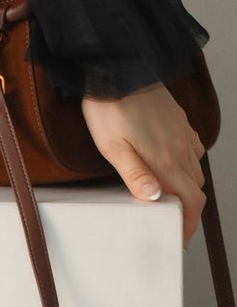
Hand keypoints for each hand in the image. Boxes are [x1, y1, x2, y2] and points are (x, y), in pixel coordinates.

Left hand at [80, 84, 207, 250]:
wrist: (116, 69)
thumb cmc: (109, 107)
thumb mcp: (112, 146)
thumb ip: (135, 174)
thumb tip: (155, 199)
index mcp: (165, 160)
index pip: (192, 201)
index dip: (190, 224)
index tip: (181, 237)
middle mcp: (179, 149)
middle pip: (197, 188)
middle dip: (189, 209)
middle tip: (172, 220)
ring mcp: (181, 133)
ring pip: (196, 168)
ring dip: (189, 186)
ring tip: (172, 195)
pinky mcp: (178, 119)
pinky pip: (193, 147)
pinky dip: (190, 161)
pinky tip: (174, 161)